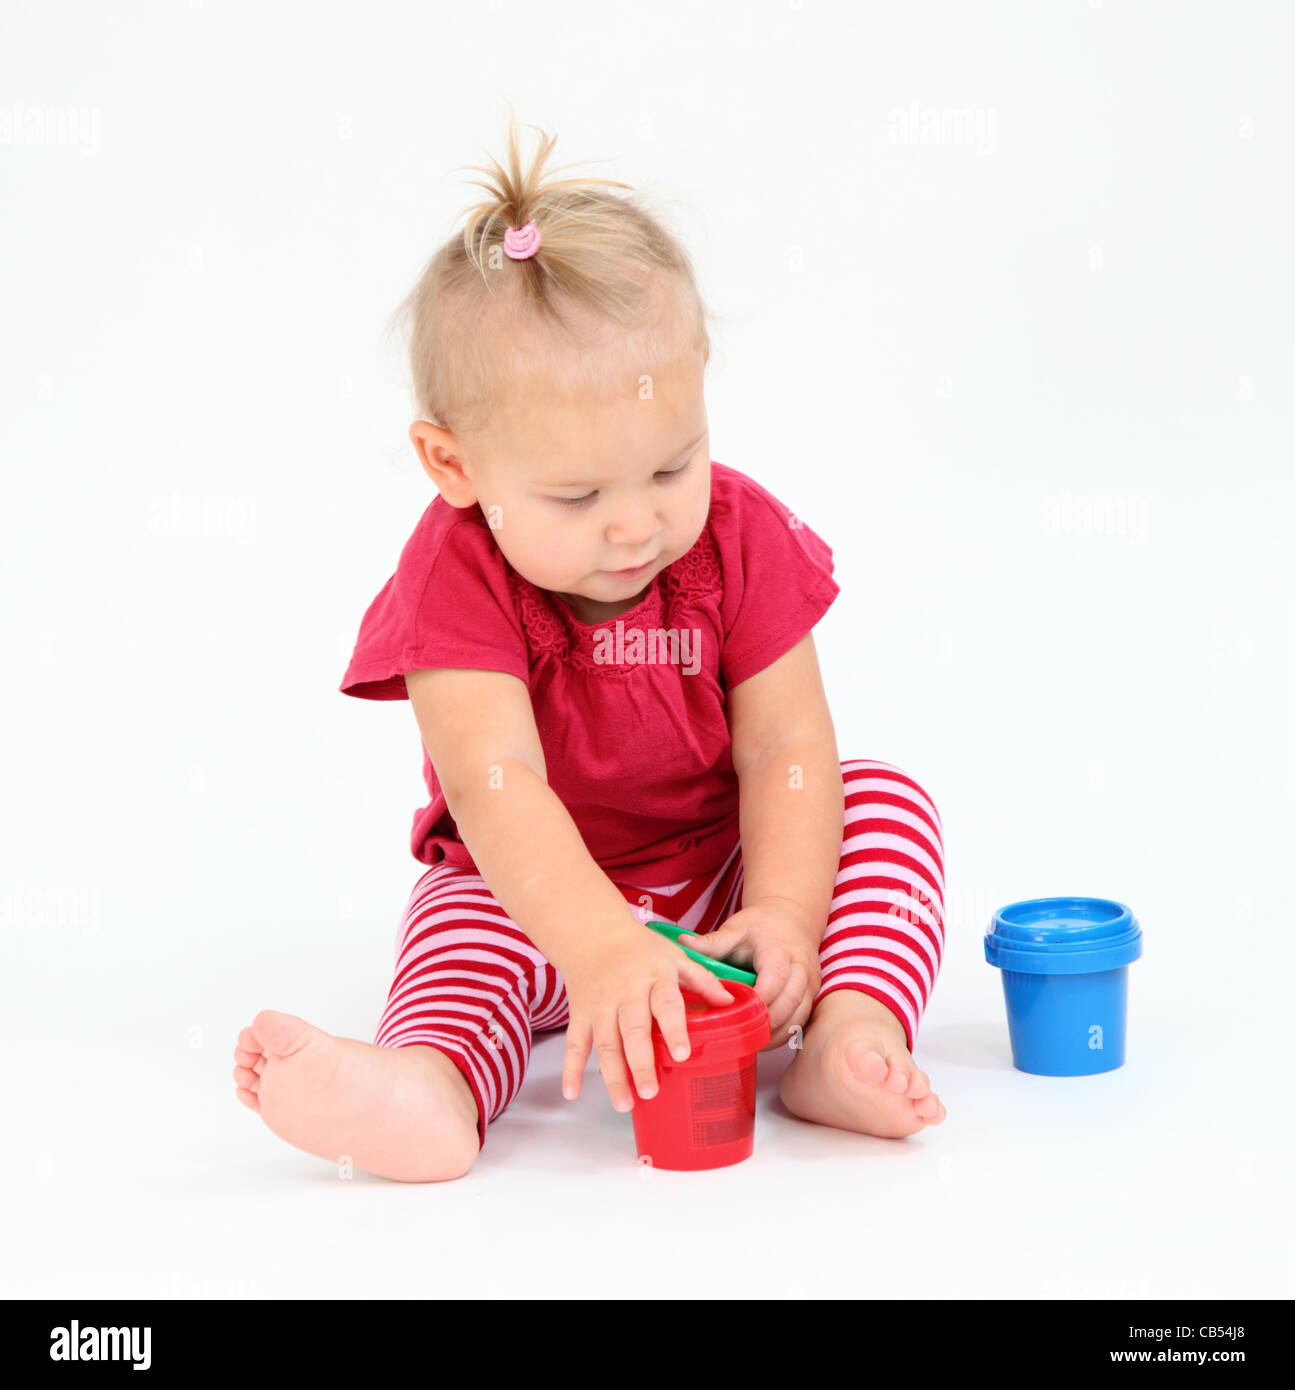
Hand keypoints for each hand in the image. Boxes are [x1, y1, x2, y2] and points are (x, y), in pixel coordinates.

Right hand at [558, 911, 735, 1112]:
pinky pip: (574, 1043)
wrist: (594, 934)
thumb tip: (731, 1002)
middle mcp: (626, 993)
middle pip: (632, 1030)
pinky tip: (573, 1092)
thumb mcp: (674, 956)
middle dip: (640, 1063)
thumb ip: (702, 980)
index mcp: (654, 977)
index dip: (674, 1029)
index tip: (682, 1054)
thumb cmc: (640, 948)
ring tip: (624, 1104)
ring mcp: (600, 1005)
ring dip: (612, 1075)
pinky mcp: (580, 1014)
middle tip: (649, 1092)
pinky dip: (570, 1069)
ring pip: (604, 1042)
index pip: (666, 1004)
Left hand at [679, 899, 821, 1049]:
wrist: (789, 920)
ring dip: (774, 1033)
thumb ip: (711, 942)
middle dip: (765, 1022)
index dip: (756, 1000)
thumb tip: (681, 944)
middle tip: (738, 1035)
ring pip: (798, 1017)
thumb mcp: (735, 929)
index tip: (734, 1013)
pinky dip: (782, 1033)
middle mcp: (801, 968)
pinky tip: (761, 1038)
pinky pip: (801, 1022)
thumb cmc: (760, 926)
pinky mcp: (812, 995)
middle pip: (790, 1003)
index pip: (773, 980)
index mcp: (779, 951)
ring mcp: (811, 983)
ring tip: (748, 1041)